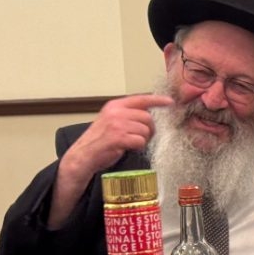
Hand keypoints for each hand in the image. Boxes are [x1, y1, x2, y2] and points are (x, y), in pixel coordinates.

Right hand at [49, 94, 173, 227]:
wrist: (84, 155)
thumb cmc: (99, 140)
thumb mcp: (112, 120)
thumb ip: (128, 114)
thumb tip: (149, 115)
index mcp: (115, 105)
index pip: (141, 99)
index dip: (158, 100)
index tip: (170, 102)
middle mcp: (116, 112)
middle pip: (147, 117)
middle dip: (149, 129)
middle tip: (142, 137)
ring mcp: (117, 124)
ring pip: (145, 130)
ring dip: (143, 139)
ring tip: (132, 143)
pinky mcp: (118, 137)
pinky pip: (140, 141)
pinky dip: (138, 146)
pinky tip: (129, 148)